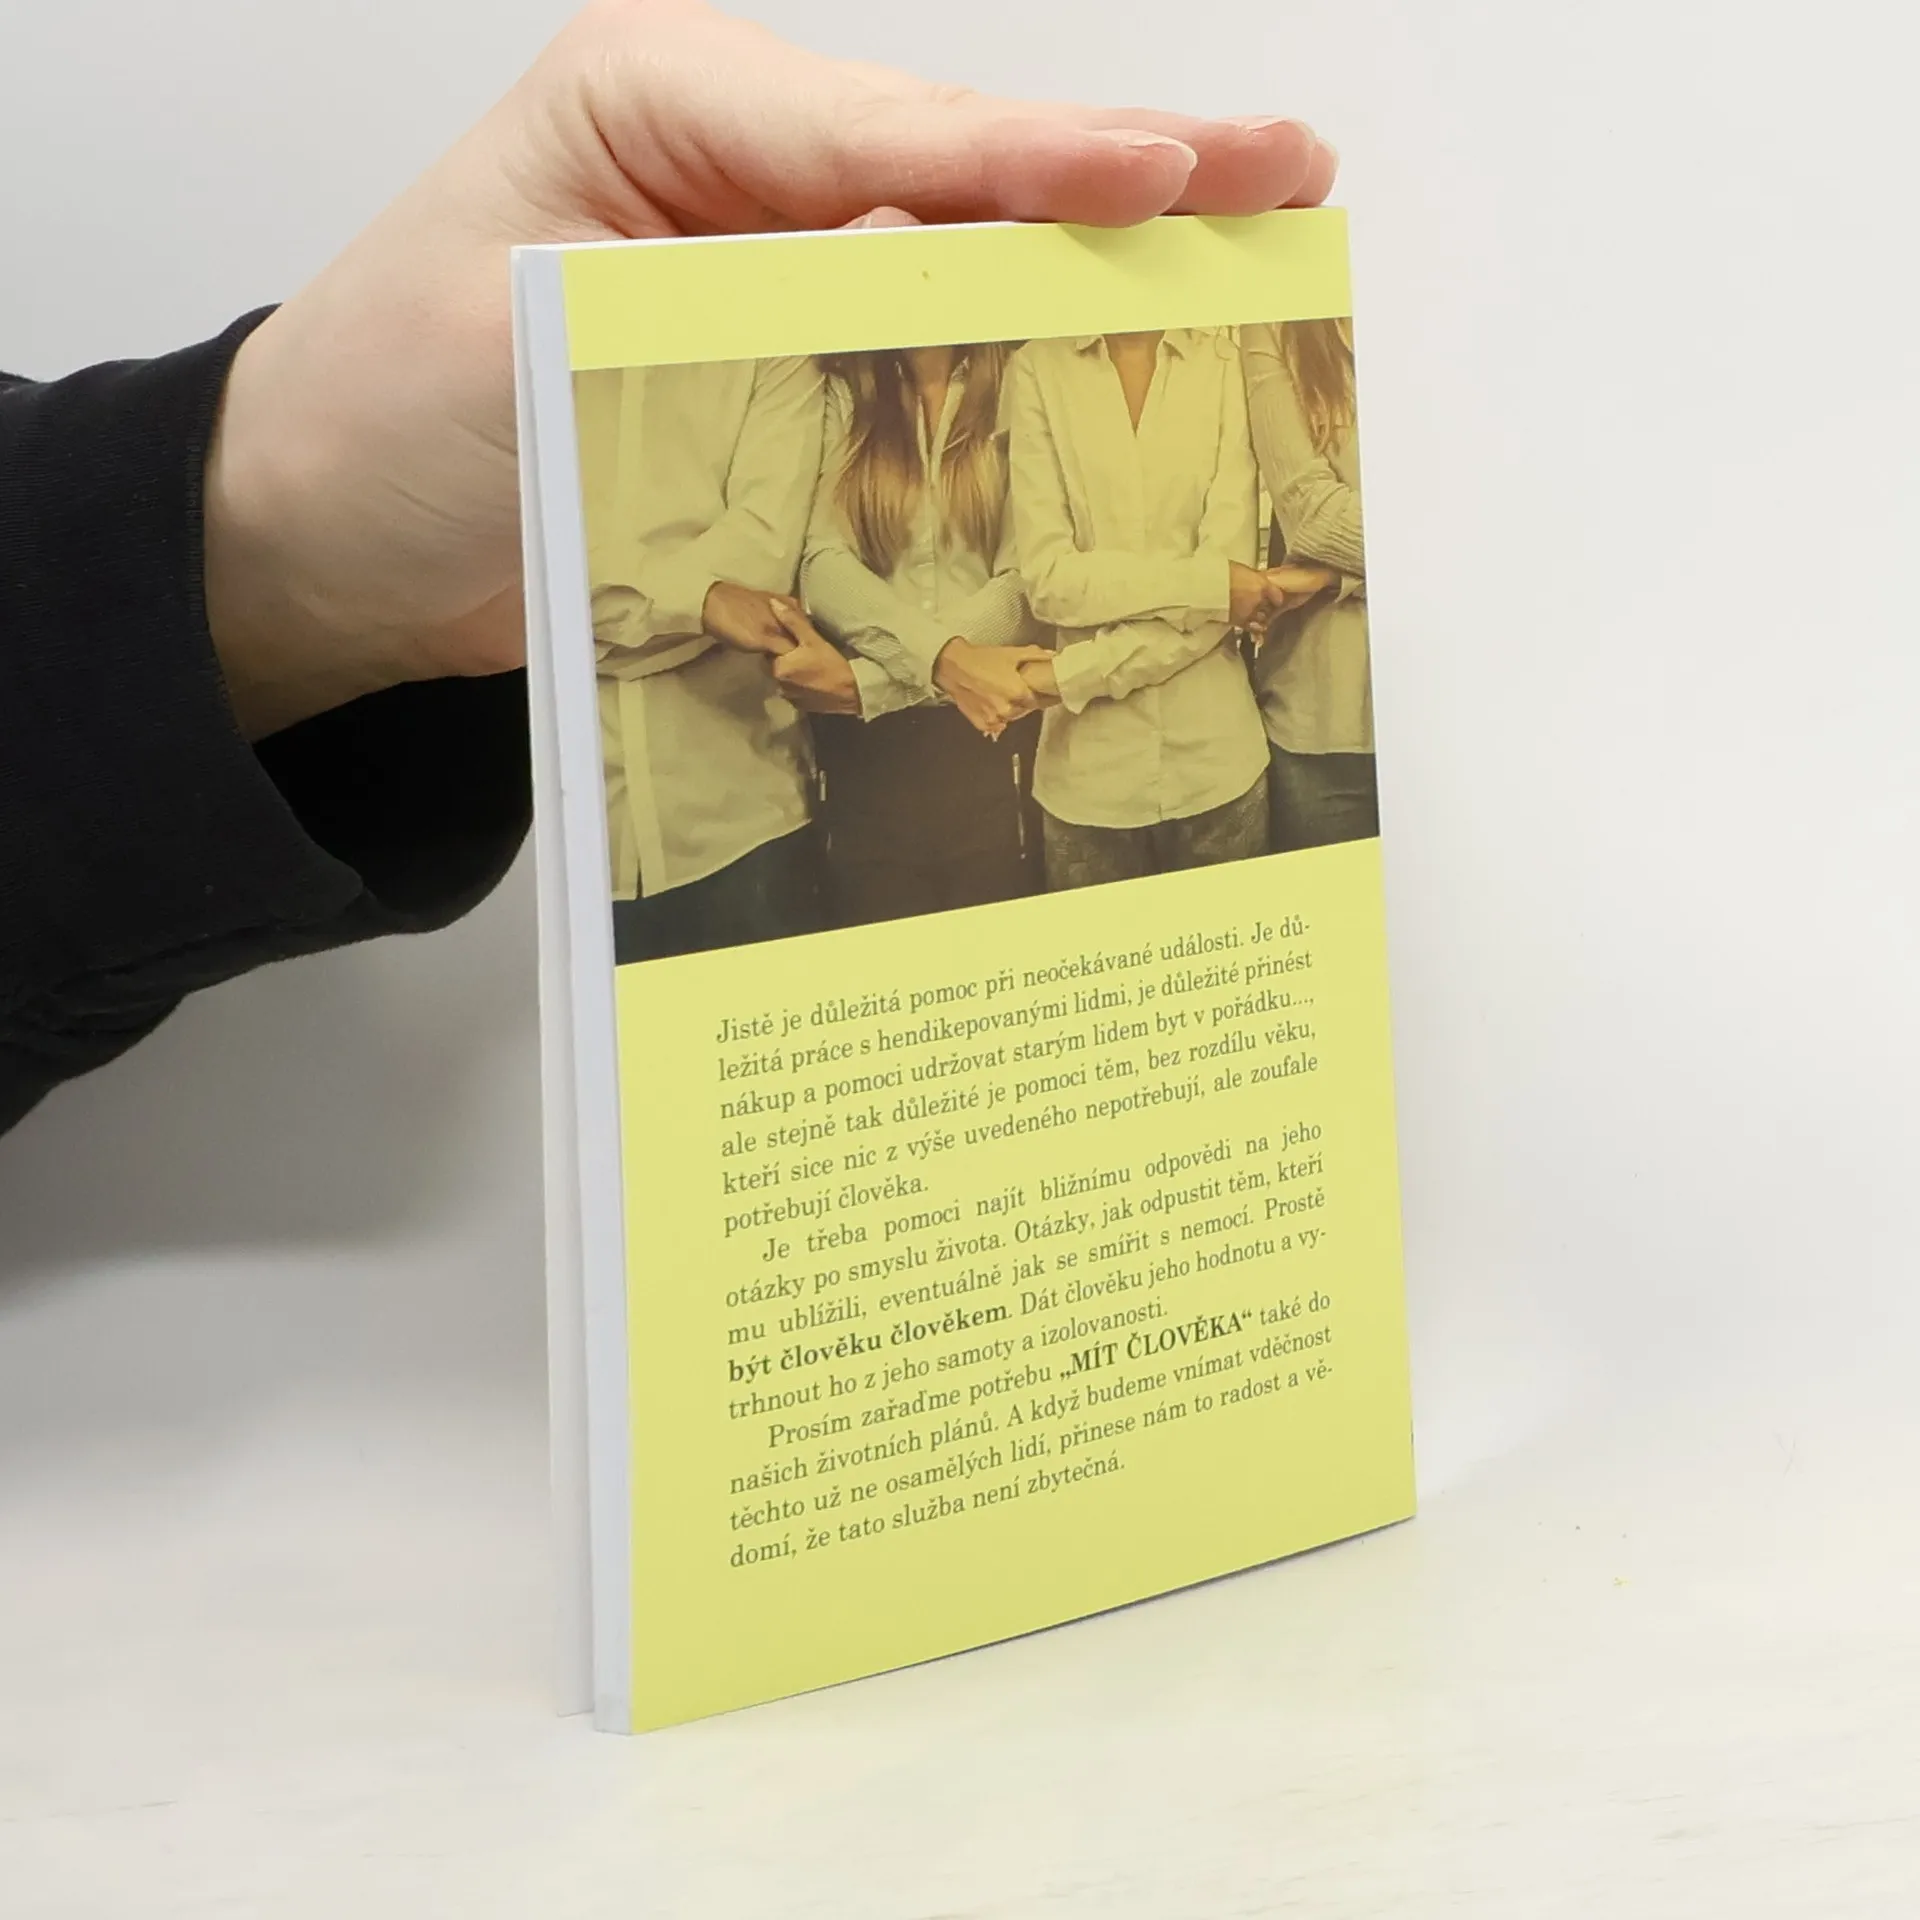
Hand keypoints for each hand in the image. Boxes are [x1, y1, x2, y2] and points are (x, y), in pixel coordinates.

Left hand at [201, 0, 1335, 737]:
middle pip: (958, 167)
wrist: (328, 542)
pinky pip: (917, 351)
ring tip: (1253, 243)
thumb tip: (918, 298)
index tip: (1176, 176)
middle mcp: (733, 170)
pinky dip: (1016, 360)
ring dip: (1098, 266)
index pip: (885, 133)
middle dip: (1123, 178)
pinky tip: (1111, 357)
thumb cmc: (383, 421)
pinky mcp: (776, 364)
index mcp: (663, 106)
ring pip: (960, 253)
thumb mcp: (532, 341)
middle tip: (1289, 174)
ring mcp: (764, 266)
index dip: (1039, 162)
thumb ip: (726, 310)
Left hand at [767, 604, 859, 712]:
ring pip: (785, 679)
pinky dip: (800, 685)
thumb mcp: (813, 639)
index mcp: (778, 667)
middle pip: (776, 666)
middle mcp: (778, 685)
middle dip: (786, 658)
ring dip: (793, 673)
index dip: (782, 644)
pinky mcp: (799, 706)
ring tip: (809, 666)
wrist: (853, 693)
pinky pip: (794, 691)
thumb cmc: (832, 664)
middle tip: (804, 652)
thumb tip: (773, 604)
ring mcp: (789, 697)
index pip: (769, 651)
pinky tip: (813, 680)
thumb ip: (791, 621)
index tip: (795, 642)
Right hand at [933, 638, 1056, 736]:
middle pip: (1028, 709)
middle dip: (1027, 698)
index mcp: (1020, 693)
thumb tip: (1055, 658)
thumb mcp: (1012, 653)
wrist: (952, 666)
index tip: (1046, 688)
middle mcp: (1008, 710)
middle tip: (1020, 685)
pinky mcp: (982, 723)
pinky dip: (998, 716)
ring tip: (1004, 692)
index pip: (1043, 700)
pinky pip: (997, 724)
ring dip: (1013, 707)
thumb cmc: (981, 658)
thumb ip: (1037, 657)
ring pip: (1013, 716)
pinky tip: (994, 701)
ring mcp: (994, 719)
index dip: (1045, 693)